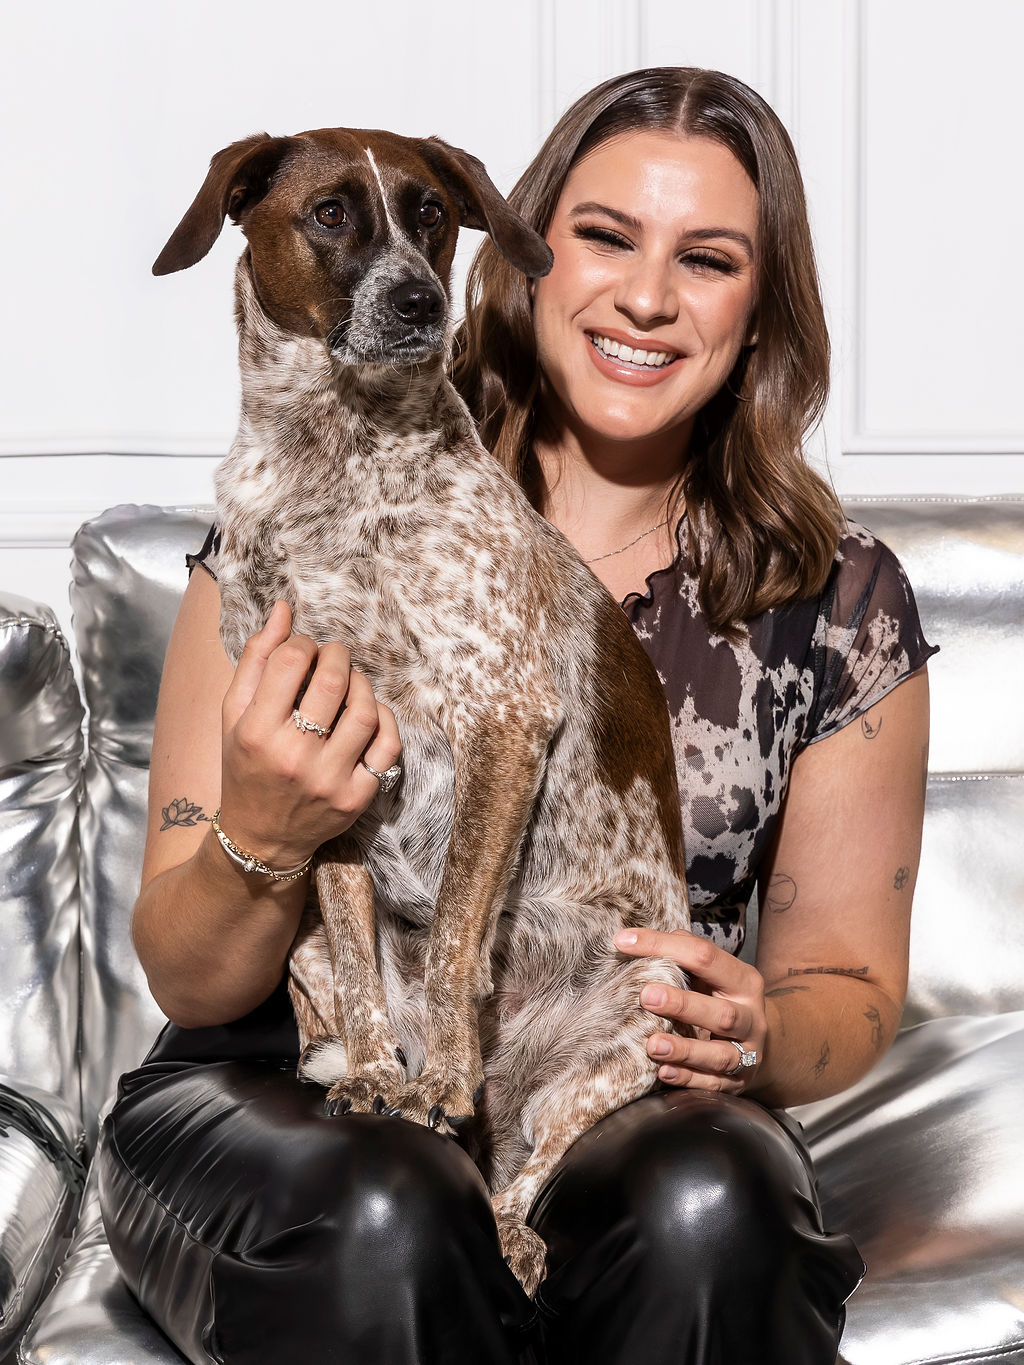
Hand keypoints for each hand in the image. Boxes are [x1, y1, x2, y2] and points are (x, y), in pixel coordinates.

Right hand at [218, 601, 401, 866]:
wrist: (260, 839)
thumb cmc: (245, 766)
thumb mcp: (234, 715)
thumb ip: (256, 659)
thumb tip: (283, 608)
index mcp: (255, 732)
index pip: (290, 662)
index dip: (303, 643)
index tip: (304, 649)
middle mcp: (292, 757)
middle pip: (332, 681)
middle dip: (338, 655)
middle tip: (334, 656)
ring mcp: (329, 780)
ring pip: (365, 710)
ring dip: (362, 684)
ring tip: (350, 682)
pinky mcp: (357, 798)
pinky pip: (389, 746)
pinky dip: (386, 720)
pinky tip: (370, 714)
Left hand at [614, 927, 767, 1092]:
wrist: (760, 1043)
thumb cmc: (722, 999)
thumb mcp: (713, 973)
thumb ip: (683, 952)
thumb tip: (638, 938)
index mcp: (743, 981)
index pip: (704, 956)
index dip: (663, 946)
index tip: (623, 941)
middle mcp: (749, 1017)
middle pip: (721, 1012)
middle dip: (683, 1004)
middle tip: (646, 996)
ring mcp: (746, 1053)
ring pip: (719, 1054)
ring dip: (684, 1050)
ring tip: (653, 1045)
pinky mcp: (737, 1083)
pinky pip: (712, 1084)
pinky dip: (687, 1078)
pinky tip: (663, 1071)